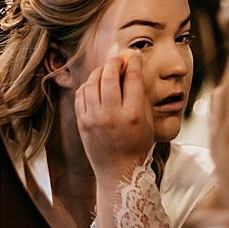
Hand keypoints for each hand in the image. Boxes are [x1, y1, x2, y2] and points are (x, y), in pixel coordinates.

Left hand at [75, 52, 155, 183]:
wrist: (117, 172)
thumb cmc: (137, 144)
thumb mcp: (147, 120)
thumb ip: (140, 94)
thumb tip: (132, 69)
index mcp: (133, 114)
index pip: (132, 77)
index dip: (133, 61)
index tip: (134, 55)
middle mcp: (111, 115)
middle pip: (109, 75)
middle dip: (115, 61)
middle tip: (119, 59)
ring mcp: (94, 119)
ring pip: (92, 82)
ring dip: (100, 71)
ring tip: (106, 71)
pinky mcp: (82, 123)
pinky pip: (81, 94)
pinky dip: (88, 85)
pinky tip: (95, 85)